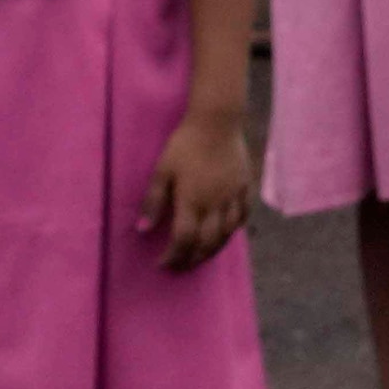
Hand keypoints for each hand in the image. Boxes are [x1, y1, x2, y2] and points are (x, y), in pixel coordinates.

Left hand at [141, 111, 255, 268]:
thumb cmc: (184, 145)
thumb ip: (153, 201)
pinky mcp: (245, 186)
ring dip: (213, 250)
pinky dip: (234, 229)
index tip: (162, 264)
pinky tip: (227, 232)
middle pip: (206, 243)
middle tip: (181, 266)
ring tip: (202, 256)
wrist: (217, 122)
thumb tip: (142, 229)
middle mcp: (215, 205)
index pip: (183, 240)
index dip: (172, 257)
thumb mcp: (161, 171)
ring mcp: (233, 197)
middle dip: (192, 259)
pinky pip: (243, 215)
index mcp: (193, 202)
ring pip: (227, 234)